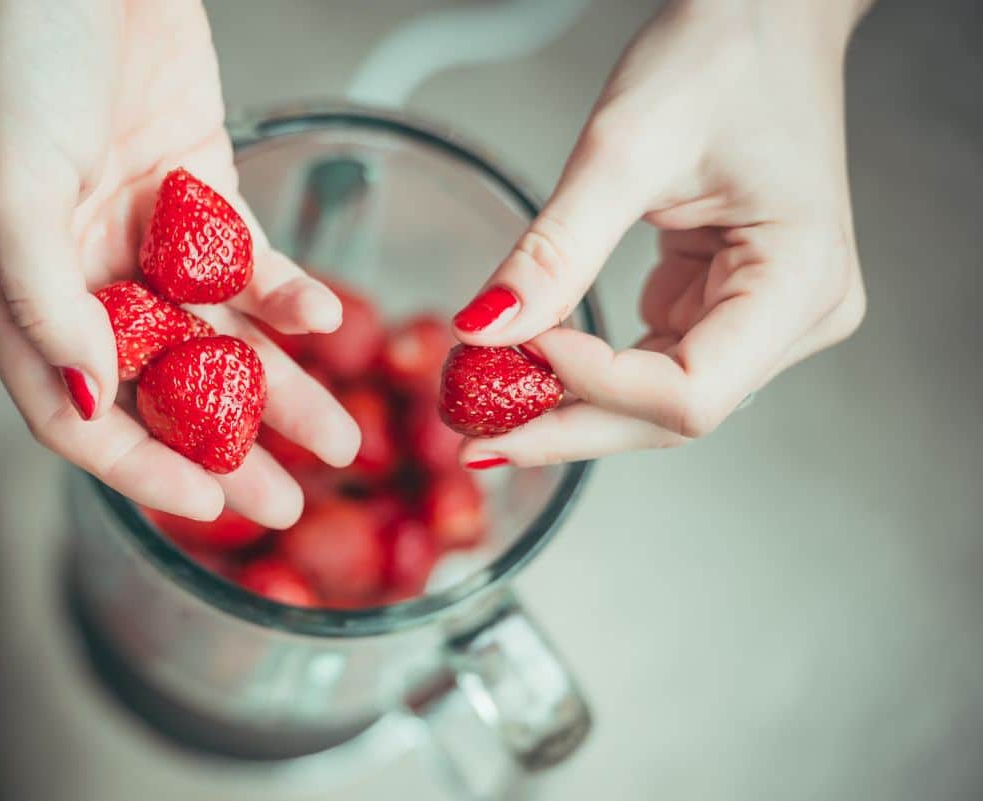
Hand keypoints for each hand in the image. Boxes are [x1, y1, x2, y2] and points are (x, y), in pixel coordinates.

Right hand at [0, 0, 357, 523]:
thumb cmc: (18, 51)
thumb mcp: (7, 181)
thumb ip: (45, 301)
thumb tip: (91, 400)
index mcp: (13, 286)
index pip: (75, 414)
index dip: (141, 468)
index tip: (210, 506)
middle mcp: (79, 274)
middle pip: (159, 390)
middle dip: (225, 449)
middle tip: (287, 502)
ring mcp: (142, 236)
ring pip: (220, 339)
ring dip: (278, 390)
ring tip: (338, 439)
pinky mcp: (199, 193)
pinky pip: (250, 265)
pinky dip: (287, 296)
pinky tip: (325, 322)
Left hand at [453, 0, 869, 466]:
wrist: (764, 12)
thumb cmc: (724, 51)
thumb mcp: (626, 147)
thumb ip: (555, 252)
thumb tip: (483, 331)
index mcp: (801, 282)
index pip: (688, 392)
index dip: (592, 387)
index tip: (509, 357)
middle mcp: (797, 315)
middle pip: (671, 413)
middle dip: (569, 425)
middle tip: (476, 442)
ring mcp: (764, 315)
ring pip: (657, 399)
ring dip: (571, 407)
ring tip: (486, 411)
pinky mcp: (726, 303)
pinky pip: (652, 361)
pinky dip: (587, 370)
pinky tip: (528, 372)